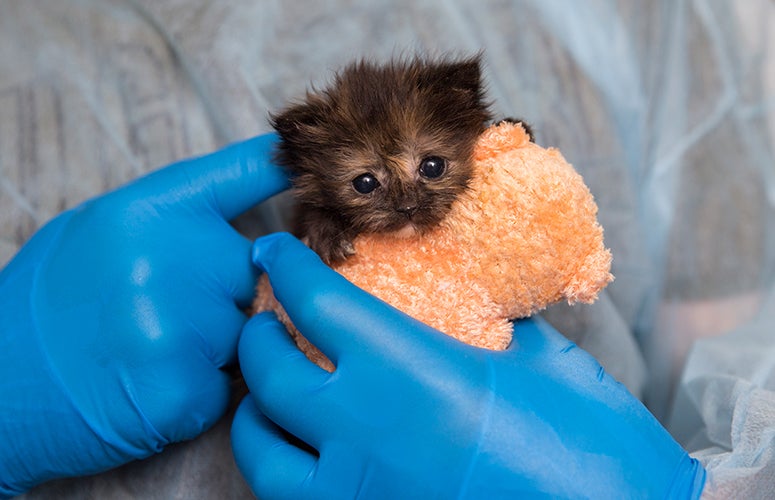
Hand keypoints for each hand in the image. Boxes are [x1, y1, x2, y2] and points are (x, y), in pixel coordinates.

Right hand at [0, 134, 287, 495]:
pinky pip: (228, 385)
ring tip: (151, 347)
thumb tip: (237, 226)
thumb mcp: (98, 232)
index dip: (279, 167)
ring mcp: (181, 329)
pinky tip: (150, 382)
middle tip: (170, 308)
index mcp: (146, 212)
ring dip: (213, 345)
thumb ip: (170, 222)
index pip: (240, 174)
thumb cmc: (49, 303)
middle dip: (225, 294)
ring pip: (245, 332)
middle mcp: (172, 262)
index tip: (303, 164)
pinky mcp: (184, 391)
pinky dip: (199, 389)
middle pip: (253, 272)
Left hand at [232, 233, 705, 498]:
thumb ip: (482, 327)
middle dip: (258, 334)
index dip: (287, 266)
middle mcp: (365, 432)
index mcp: (411, 370)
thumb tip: (461, 306)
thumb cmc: (590, 441)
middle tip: (267, 318)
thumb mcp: (539, 363)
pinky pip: (293, 498)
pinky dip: (284, 469)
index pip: (318, 301)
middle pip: (269, 370)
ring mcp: (355, 491)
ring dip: (257, 410)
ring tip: (271, 394)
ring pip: (260, 447)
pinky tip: (303, 455)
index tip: (276, 251)